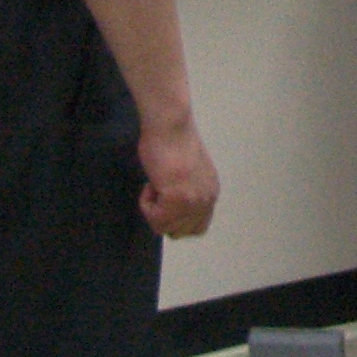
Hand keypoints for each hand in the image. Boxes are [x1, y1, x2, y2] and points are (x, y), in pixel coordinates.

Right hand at [136, 116, 220, 238]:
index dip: (175, 217)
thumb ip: (186, 191)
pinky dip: (146, 204)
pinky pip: (154, 219)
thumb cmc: (171, 140)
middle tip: (158, 189)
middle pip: (180, 232)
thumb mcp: (186, 173)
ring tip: (156, 182)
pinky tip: (151, 182)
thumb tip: (171, 209)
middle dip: (163, 216)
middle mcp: (207, 199)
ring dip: (153, 209)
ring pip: (165, 228)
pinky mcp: (178, 200)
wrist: (170, 124)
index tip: (166, 195)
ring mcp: (194, 201)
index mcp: (210, 192)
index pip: (197, 227)